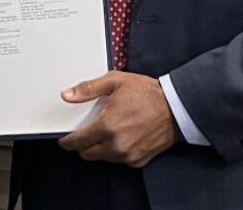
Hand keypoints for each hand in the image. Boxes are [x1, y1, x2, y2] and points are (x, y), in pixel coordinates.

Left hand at [56, 71, 178, 167]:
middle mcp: (117, 145)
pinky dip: (117, 151)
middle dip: (83, 144)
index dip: (67, 141)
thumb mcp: (115, 82)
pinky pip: (119, 160)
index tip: (65, 139)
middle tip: (87, 132)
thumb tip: (68, 95)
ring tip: (109, 130)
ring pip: (102, 158)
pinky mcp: (139, 160)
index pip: (77, 142)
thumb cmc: (148, 94)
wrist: (176, 107)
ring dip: (100, 148)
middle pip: (87, 154)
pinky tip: (123, 136)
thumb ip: (88, 89)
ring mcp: (128, 155)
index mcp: (107, 126)